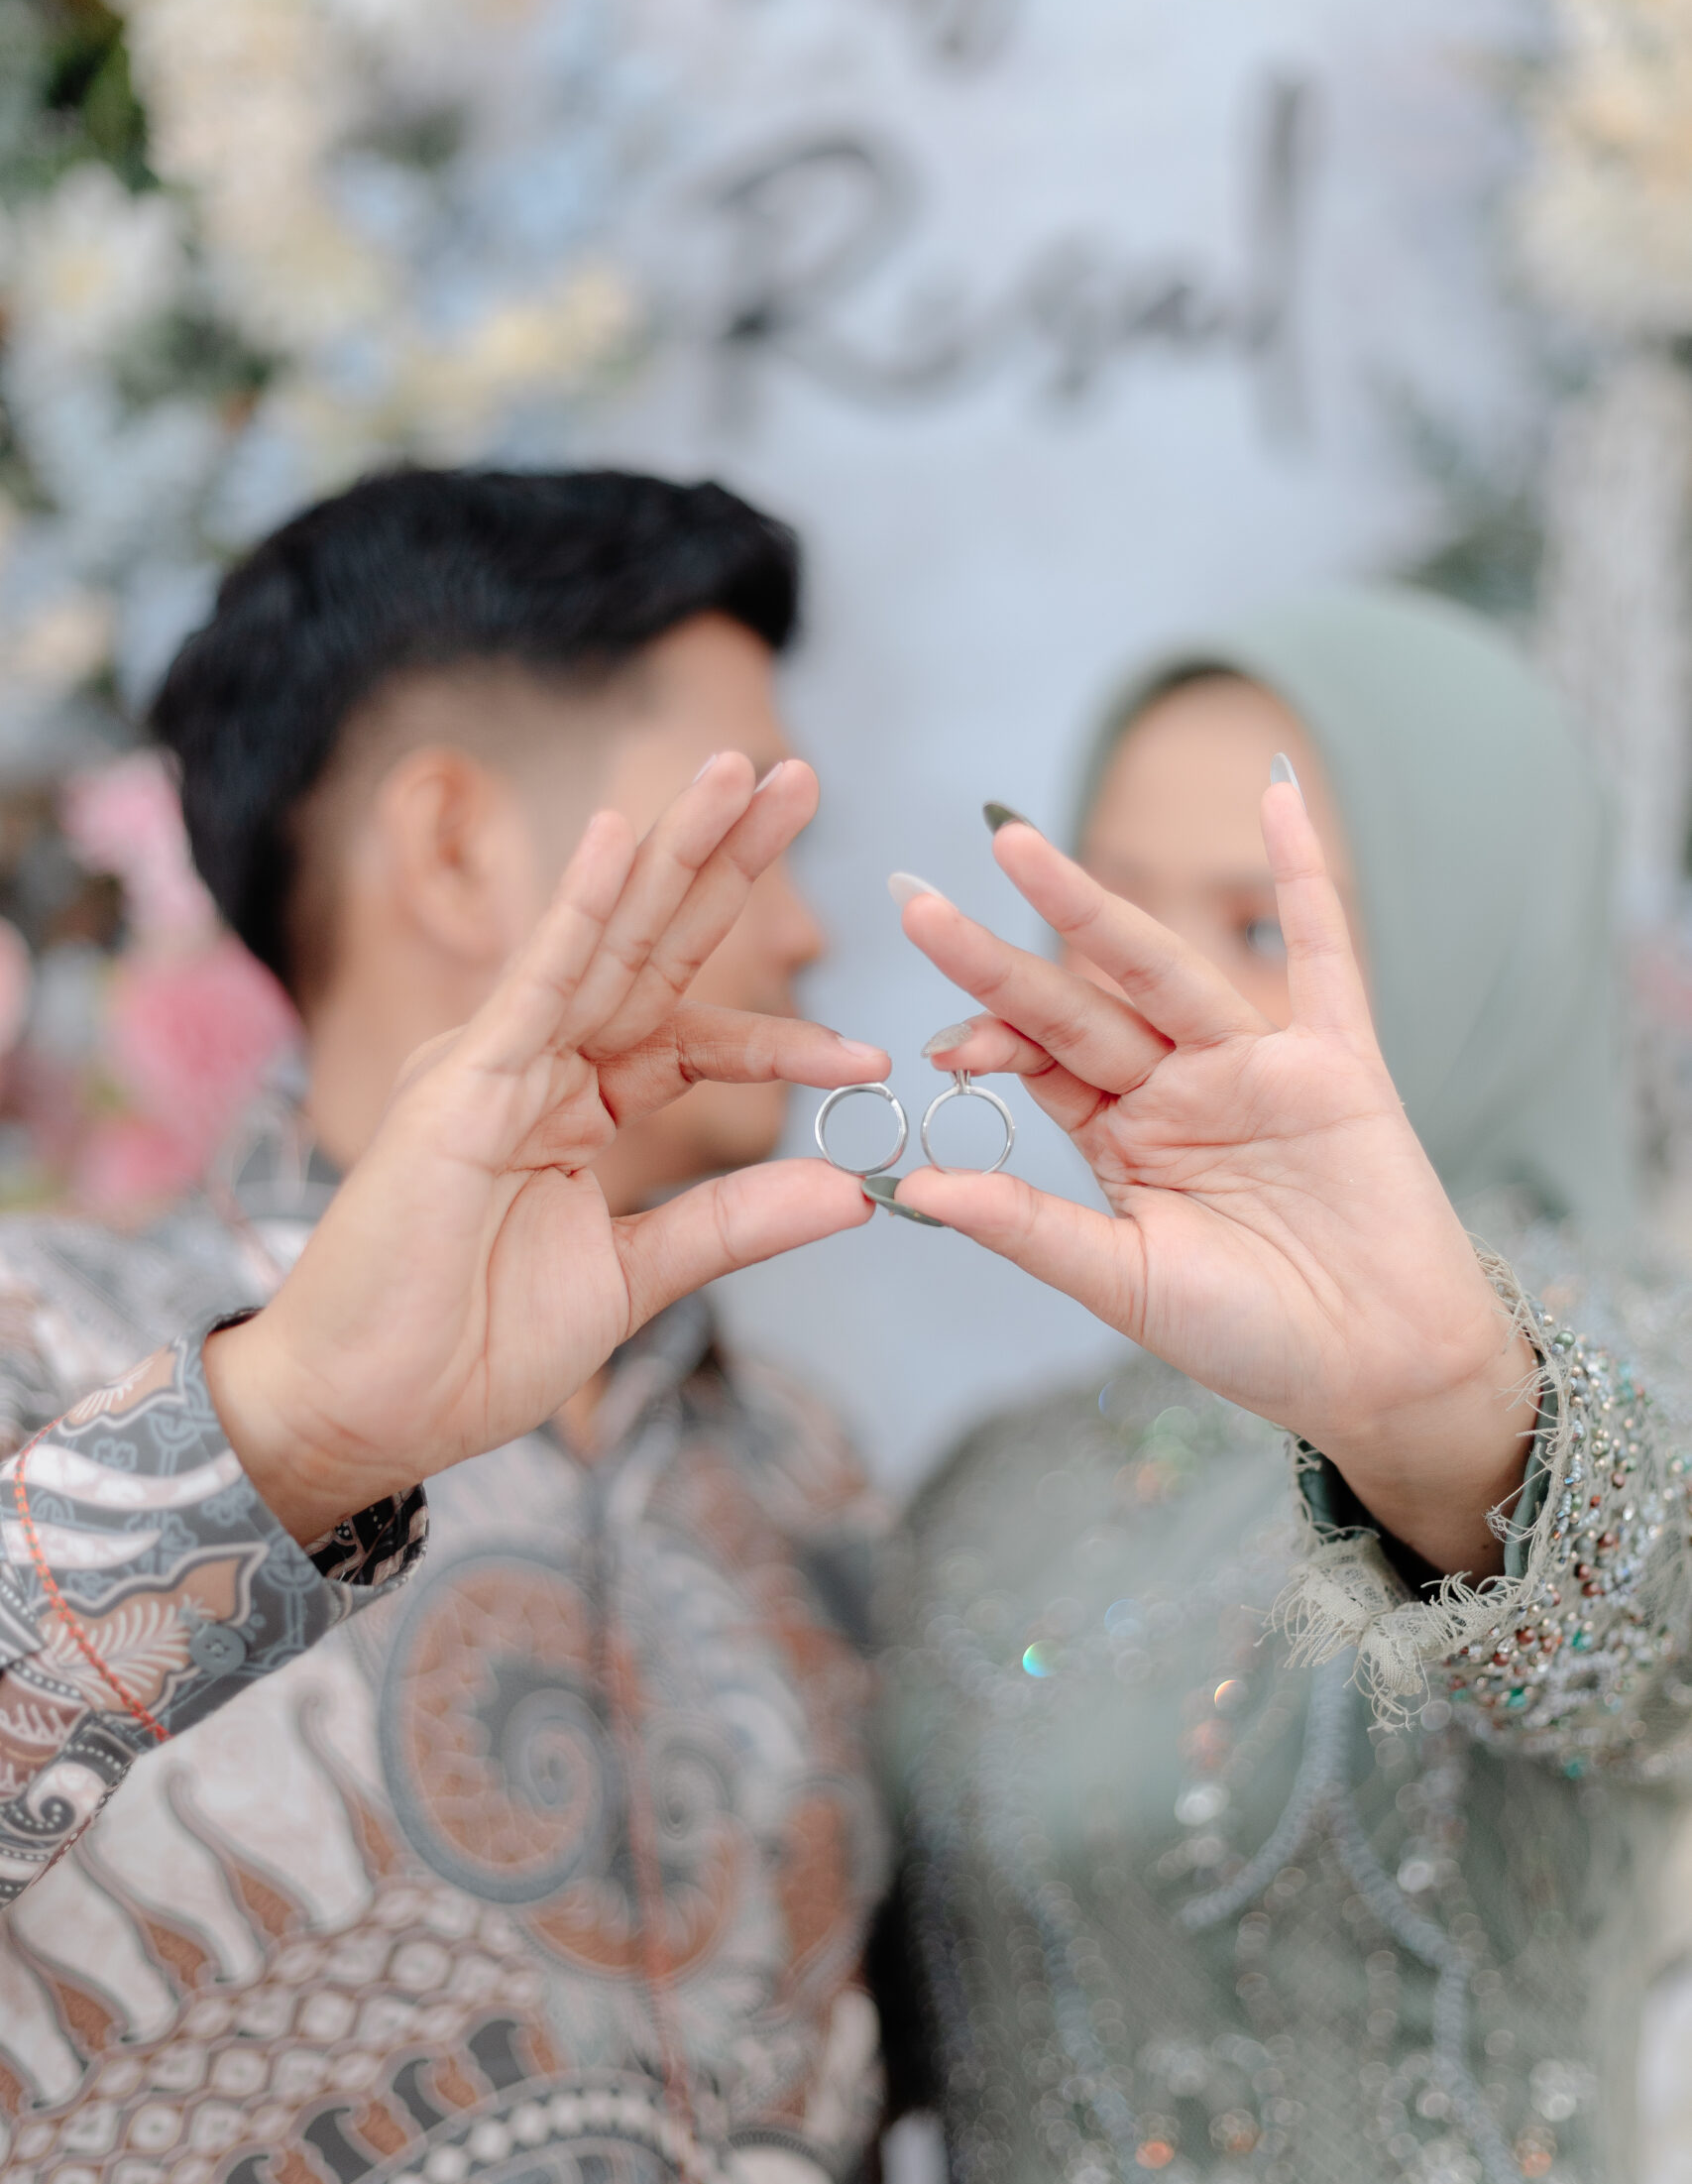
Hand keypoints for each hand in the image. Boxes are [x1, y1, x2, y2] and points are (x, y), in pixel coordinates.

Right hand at [205, 754, 885, 1542]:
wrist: (372, 1410)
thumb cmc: (475, 1347)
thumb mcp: (636, 1279)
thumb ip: (736, 1224)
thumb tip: (855, 1192)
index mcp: (576, 1107)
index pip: (694, 1040)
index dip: (780, 1034)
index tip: (871, 1055)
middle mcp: (539, 1066)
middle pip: (654, 949)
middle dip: (725, 862)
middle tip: (798, 775)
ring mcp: (496, 1064)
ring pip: (606, 939)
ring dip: (672, 851)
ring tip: (740, 773)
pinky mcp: (460, 1084)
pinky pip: (536, 981)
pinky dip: (579, 910)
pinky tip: (623, 836)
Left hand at [890, 783, 1537, 1575]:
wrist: (1382, 1373)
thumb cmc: (1253, 1341)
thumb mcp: (1124, 1284)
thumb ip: (1027, 1229)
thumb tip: (908, 1189)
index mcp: (1122, 1140)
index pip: (1039, 1062)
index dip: (988, 1036)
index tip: (936, 1038)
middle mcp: (1178, 1089)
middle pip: (1078, 1004)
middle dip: (999, 954)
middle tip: (915, 901)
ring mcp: (1256, 1067)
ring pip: (1163, 972)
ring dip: (1093, 907)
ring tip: (1013, 844)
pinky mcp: (1338, 1063)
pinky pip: (1325, 953)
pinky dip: (1305, 877)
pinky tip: (1281, 796)